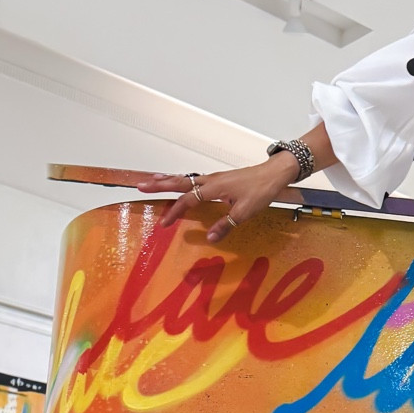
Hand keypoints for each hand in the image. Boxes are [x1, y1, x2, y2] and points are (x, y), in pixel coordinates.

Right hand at [133, 155, 300, 241]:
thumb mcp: (245, 212)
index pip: (188, 200)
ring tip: (151, 181)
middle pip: (179, 182)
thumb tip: (210, 238)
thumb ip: (226, 225)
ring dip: (167, 180)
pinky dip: (181, 180)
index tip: (164, 223)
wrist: (273, 174)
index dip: (174, 212)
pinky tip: (179, 182)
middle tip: (140, 186)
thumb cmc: (261, 191)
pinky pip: (194, 179)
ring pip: (185, 178)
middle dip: (159, 185)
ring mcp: (213, 178)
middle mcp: (209, 181)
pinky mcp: (219, 179)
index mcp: (213, 188)